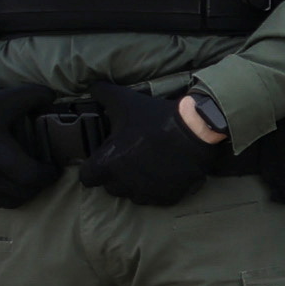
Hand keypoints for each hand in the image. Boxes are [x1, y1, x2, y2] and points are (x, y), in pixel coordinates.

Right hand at [0, 86, 64, 209]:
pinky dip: (9, 198)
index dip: (48, 175)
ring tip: (32, 179)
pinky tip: (13, 185)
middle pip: (24, 192)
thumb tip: (53, 96)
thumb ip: (33, 94)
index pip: (31, 177)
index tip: (54, 167)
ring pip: (11, 202)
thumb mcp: (3, 99)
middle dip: (41, 185)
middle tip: (47, 173)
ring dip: (26, 193)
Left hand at [76, 80, 229, 205]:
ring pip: (133, 195)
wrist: (197, 128)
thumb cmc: (157, 117)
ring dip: (137, 184)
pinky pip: (156, 199)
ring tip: (148, 167)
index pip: (87, 178)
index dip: (94, 168)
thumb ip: (104, 95)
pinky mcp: (167, 197)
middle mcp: (123, 183)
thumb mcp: (127, 102)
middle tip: (130, 159)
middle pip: (111, 187)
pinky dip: (159, 189)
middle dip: (117, 175)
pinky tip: (165, 174)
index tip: (104, 159)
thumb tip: (91, 86)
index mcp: (107, 164)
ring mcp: (146, 192)